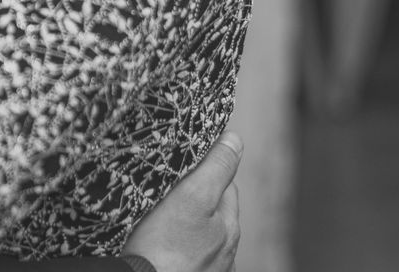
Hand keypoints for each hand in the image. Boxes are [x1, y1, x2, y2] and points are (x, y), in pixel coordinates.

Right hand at [123, 133, 240, 271]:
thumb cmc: (164, 247)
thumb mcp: (191, 197)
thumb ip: (216, 168)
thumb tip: (235, 139)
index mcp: (229, 226)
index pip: (227, 184)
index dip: (206, 169)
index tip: (183, 164)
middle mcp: (226, 251)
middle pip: (215, 211)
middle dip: (199, 197)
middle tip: (170, 188)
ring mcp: (210, 268)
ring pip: (202, 234)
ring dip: (189, 223)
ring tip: (163, 217)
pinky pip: (190, 254)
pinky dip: (181, 245)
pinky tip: (163, 244)